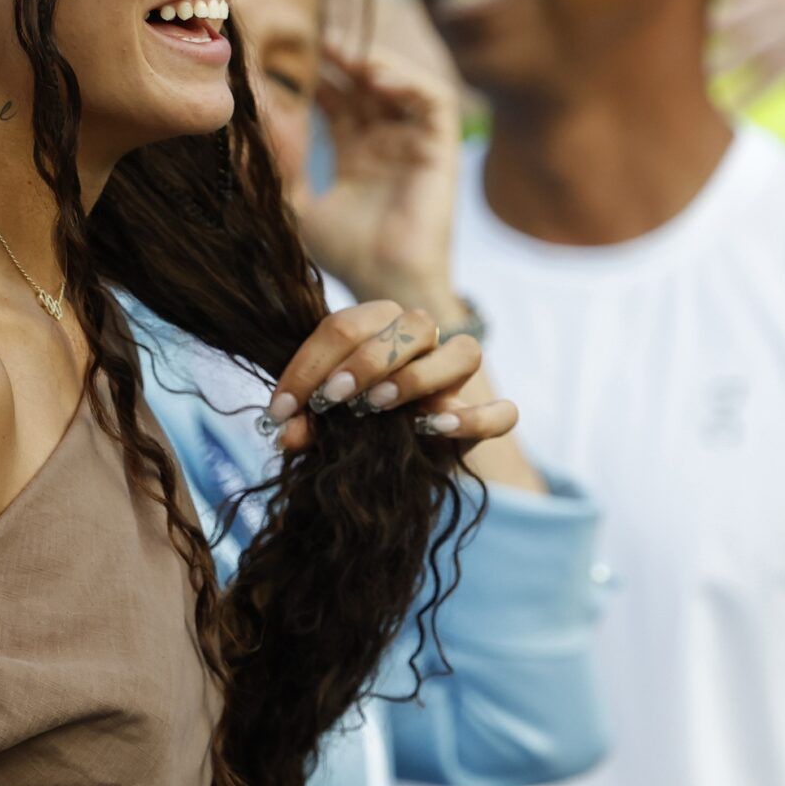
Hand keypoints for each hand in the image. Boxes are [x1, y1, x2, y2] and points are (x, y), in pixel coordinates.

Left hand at [258, 300, 516, 452]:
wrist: (382, 461)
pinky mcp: (482, 419)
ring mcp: (457, 380)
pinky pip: (502, 412)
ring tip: (378, 406)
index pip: (346, 326)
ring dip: (418, 376)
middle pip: (414, 324)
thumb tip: (285, 431)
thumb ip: (302, 421)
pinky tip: (433, 430)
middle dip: (369, 359)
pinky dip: (475, 419)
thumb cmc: (346, 423)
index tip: (282, 409)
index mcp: (379, 326)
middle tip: (332, 397)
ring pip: (463, 352)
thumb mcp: (317, 421)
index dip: (309, 366)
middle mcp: (424, 342)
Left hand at [295, 43, 463, 318]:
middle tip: (315, 34)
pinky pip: (434, 99)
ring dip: (376, 61)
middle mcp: (387, 141)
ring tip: (344, 50)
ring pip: (402, 82)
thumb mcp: (298, 208)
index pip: (339, 97)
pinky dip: (408, 80)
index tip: (289, 51)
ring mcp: (416, 143)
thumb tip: (245, 138)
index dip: (319, 73)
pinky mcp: (442, 149)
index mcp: (357, 152)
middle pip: (367, 82)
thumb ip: (279, 174)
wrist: (387, 287)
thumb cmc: (348, 257)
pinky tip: (374, 75)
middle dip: (344, 56)